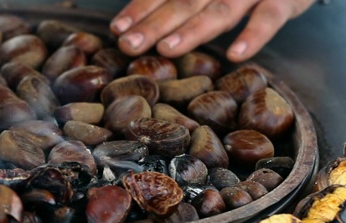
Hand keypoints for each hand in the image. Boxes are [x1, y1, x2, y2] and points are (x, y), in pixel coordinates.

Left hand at [110, 0, 315, 61]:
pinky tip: (234, 54)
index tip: (118, 30)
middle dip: (155, 24)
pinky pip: (268, 17)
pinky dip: (253, 35)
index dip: (140, 9)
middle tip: (128, 45)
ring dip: (193, 30)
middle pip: (184, 1)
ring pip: (219, 10)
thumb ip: (179, 0)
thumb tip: (137, 25)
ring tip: (167, 49)